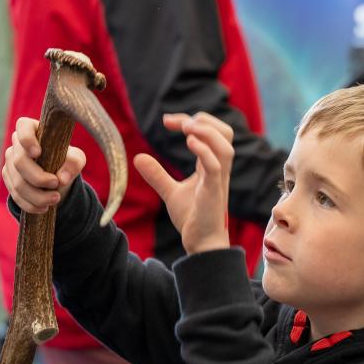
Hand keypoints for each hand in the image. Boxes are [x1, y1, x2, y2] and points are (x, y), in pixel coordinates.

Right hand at [2, 117, 86, 213]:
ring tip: (55, 199)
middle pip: (19, 162)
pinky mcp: (9, 180)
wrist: (57, 175)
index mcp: (31, 130)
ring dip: (37, 196)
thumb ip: (74, 163)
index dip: (27, 139)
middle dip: (38, 177)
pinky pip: (16, 195)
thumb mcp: (76, 159)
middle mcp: (16, 145)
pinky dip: (31, 205)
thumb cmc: (65, 159)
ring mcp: (10, 163)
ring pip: (17, 183)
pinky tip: (44, 208)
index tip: (38, 153)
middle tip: (56, 184)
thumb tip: (62, 178)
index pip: (23, 126)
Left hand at [134, 112, 232, 253]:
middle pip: (226, 133)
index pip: (210, 133)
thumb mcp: (170, 192)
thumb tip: (138, 158)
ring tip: (186, 128)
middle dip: (204, 120)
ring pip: (225, 146)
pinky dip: (204, 151)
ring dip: (207, 131)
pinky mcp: (213, 192)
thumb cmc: (192, 218)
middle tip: (178, 123)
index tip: (167, 121)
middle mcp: (218, 169)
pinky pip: (215, 166)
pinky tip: (189, 142)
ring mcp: (218, 180)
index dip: (190, 121)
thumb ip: (157, 175)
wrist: (201, 243)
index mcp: (212, 166)